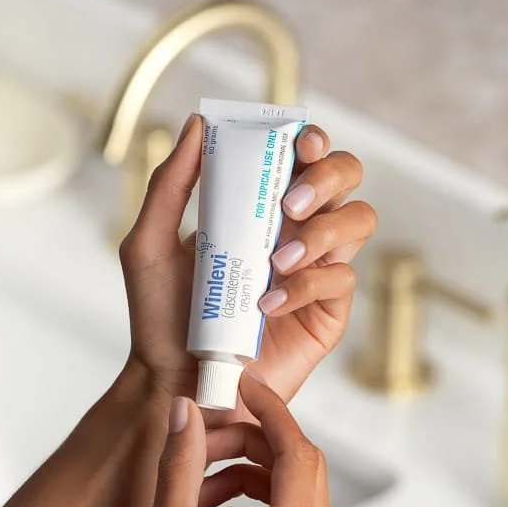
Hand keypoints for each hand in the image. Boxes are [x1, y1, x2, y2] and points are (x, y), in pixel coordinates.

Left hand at [120, 116, 376, 406]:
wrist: (173, 382)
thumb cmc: (160, 317)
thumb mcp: (148, 244)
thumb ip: (171, 185)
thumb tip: (198, 124)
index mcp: (260, 206)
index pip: (303, 156)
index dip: (311, 140)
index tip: (297, 143)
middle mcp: (296, 230)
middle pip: (347, 176)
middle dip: (328, 175)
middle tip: (290, 202)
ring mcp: (316, 269)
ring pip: (359, 220)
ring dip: (322, 230)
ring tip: (278, 258)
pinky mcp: (328, 312)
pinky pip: (340, 280)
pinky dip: (305, 286)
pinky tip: (269, 302)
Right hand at [123, 376, 334, 506]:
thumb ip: (181, 463)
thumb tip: (184, 409)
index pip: (298, 455)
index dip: (270, 412)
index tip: (242, 383)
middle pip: (303, 471)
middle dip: (256, 444)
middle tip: (208, 434)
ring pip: (296, 497)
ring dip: (252, 476)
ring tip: (197, 483)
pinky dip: (256, 506)